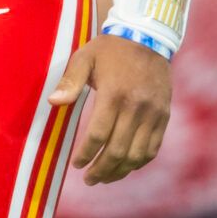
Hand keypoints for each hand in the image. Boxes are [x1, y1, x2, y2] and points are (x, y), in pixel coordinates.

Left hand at [48, 33, 171, 184]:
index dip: (87, 154)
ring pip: (137, 154)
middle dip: (101, 169)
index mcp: (114, 94)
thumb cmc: (109, 49)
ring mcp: (153, 114)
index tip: (76, 164)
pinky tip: (125, 167)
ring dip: (120, 171)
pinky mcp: (163, 116)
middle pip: (118, 150)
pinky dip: (139, 162)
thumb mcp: (84, 57)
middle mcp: (136, 107)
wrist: (147, 38)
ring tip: (104, 178)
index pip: (99, 135)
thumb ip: (69, 82)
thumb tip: (52, 102)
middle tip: (89, 179)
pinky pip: (153, 148)